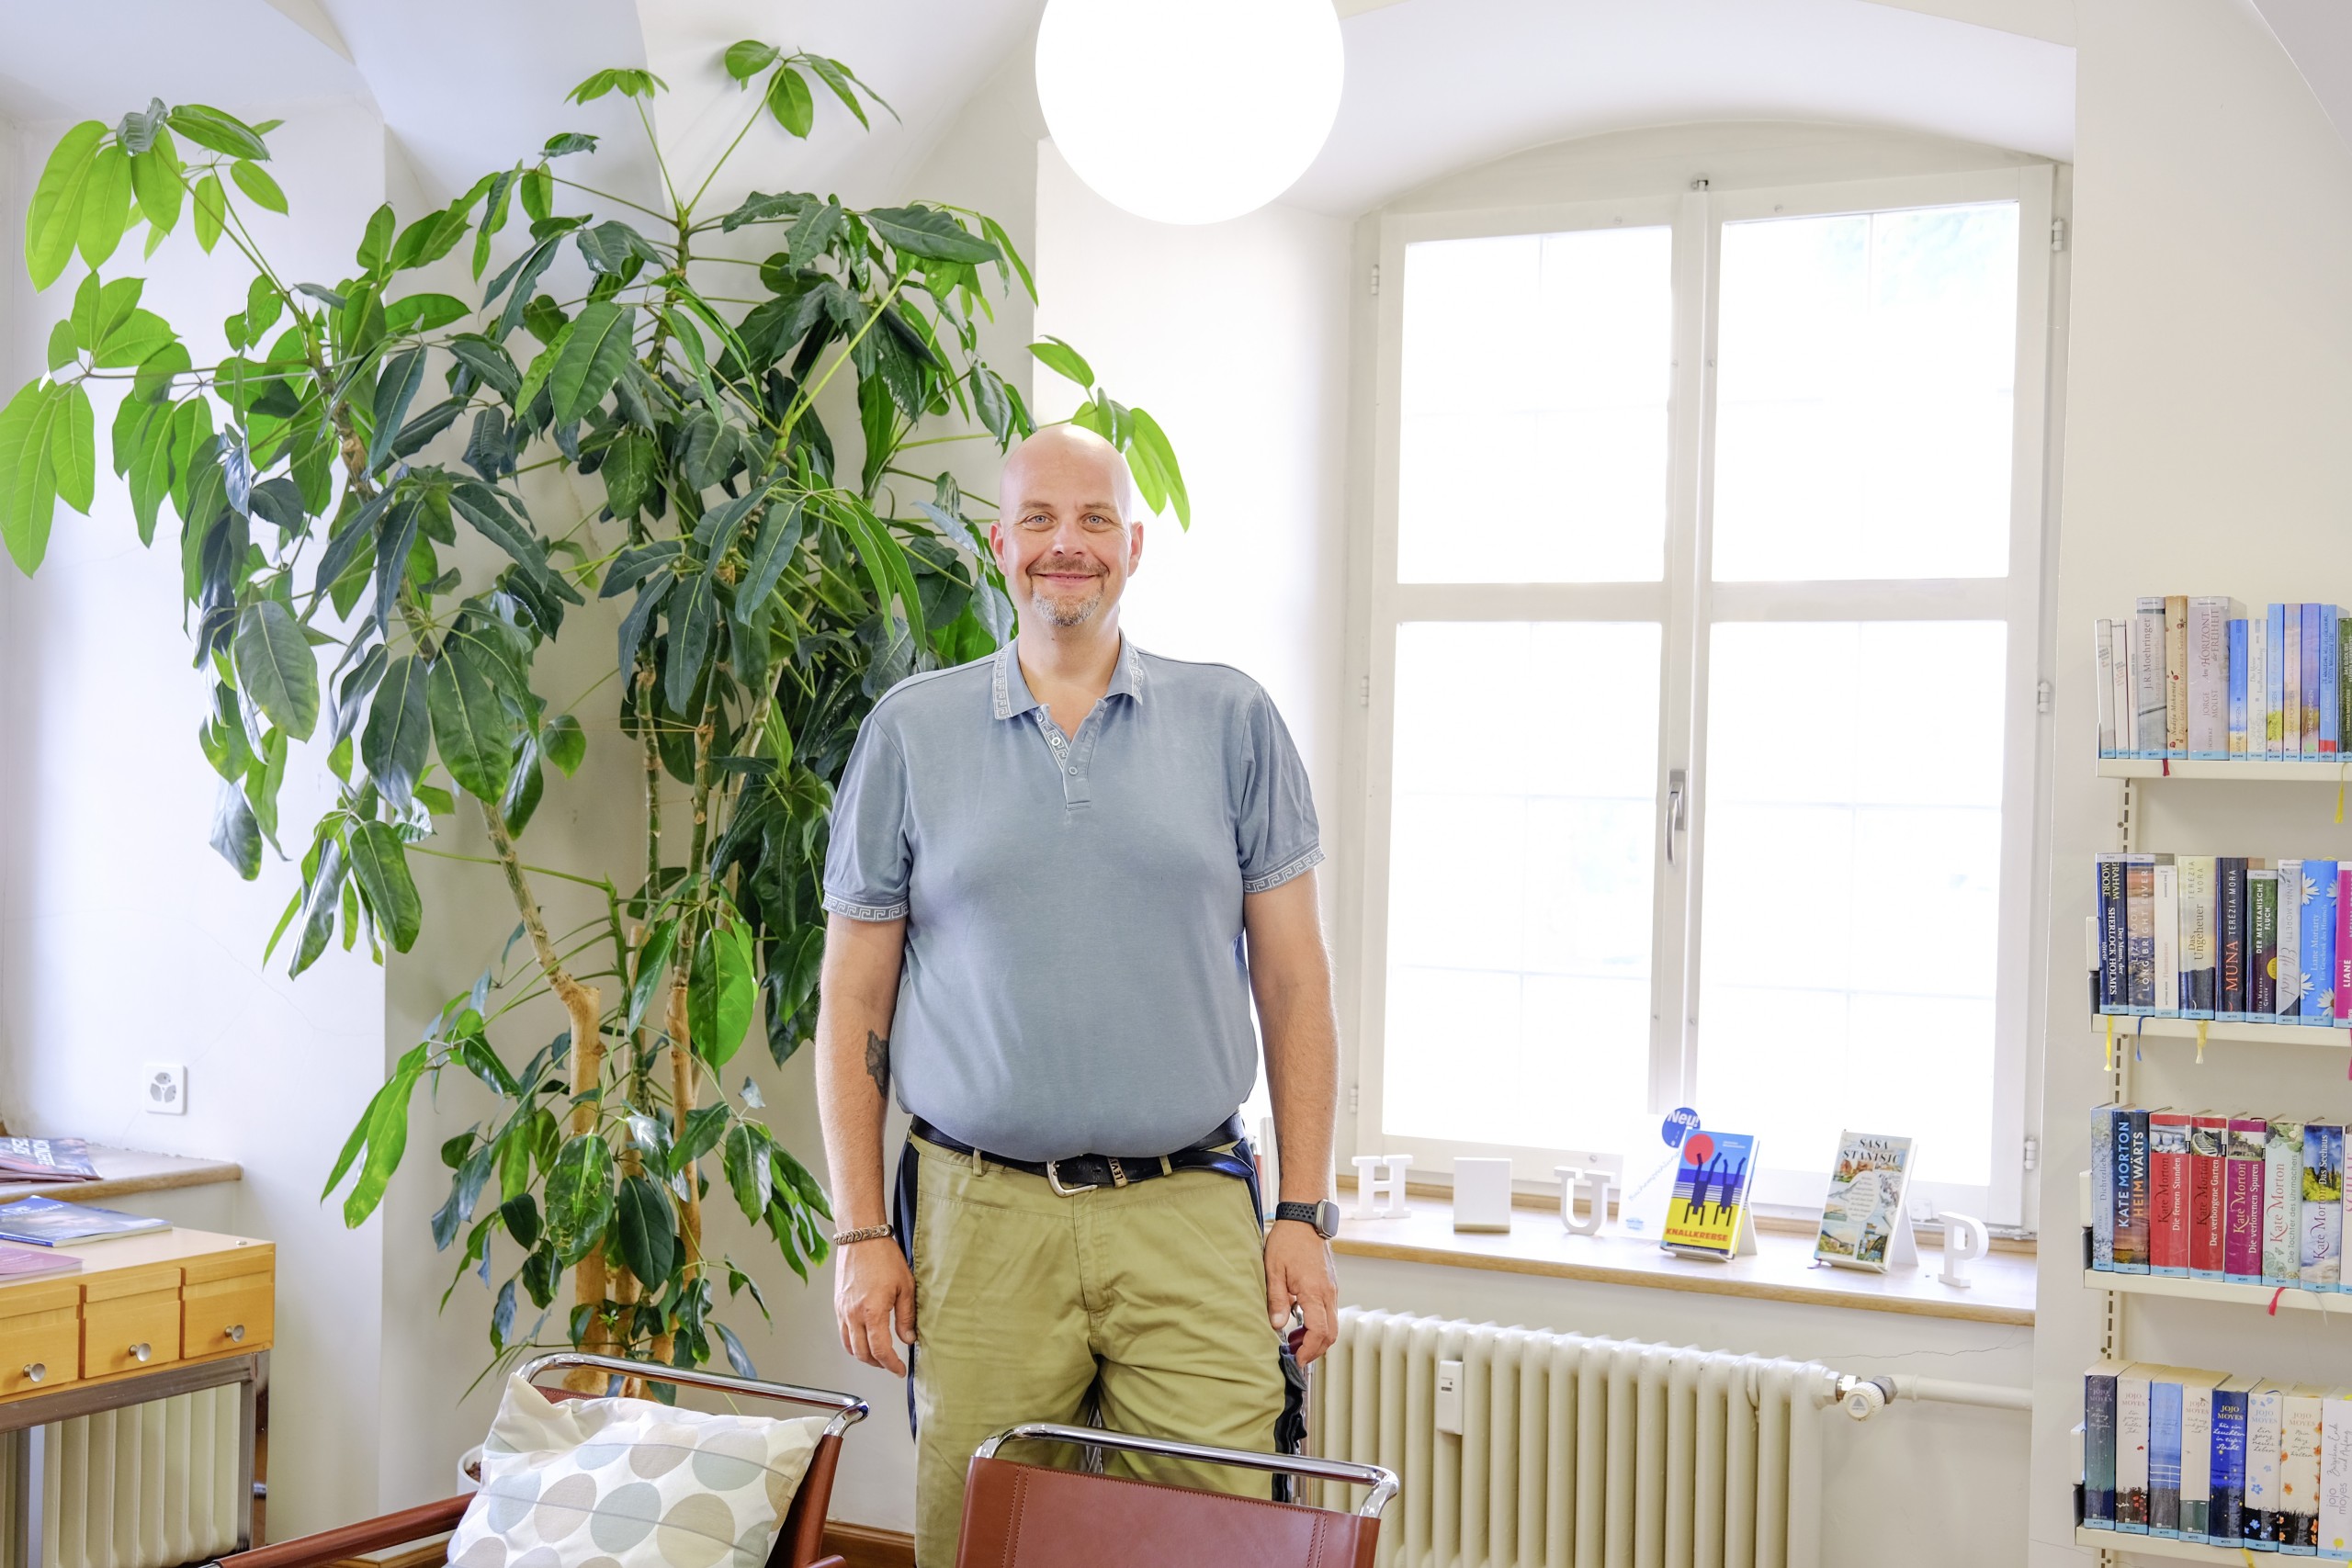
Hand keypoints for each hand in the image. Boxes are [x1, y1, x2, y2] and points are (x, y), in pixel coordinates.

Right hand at [835, 1237, 914, 1375]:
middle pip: (862, 1353)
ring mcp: (842, 1310)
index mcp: (872, 1312)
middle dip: (878, 1363)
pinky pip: (842, 1332)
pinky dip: (852, 1342)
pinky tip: (864, 1338)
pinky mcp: (837, 1305)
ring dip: (863, 1355)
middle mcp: (853, 1314)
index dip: (891, 1364)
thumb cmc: (884, 1257)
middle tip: (891, 1364)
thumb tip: (908, 1339)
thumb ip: (906, 1316)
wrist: (861, 1238)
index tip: (899, 1369)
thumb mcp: (905, 1286)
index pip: (880, 1350)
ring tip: (878, 1355)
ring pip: (849, 1346)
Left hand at [1264, 1219, 1337, 1364]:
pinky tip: (1300, 1321)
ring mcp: (1331, 1290)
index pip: (1319, 1331)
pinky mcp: (1330, 1285)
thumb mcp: (1274, 1270)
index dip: (1309, 1350)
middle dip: (1315, 1349)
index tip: (1297, 1359)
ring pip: (1332, 1324)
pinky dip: (1318, 1324)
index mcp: (1315, 1292)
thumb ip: (1277, 1300)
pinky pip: (1329, 1312)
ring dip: (1316, 1337)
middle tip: (1296, 1356)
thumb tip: (1277, 1325)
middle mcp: (1328, 1293)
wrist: (1304, 1219)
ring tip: (1294, 1341)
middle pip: (1331, 1333)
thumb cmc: (1289, 1240)